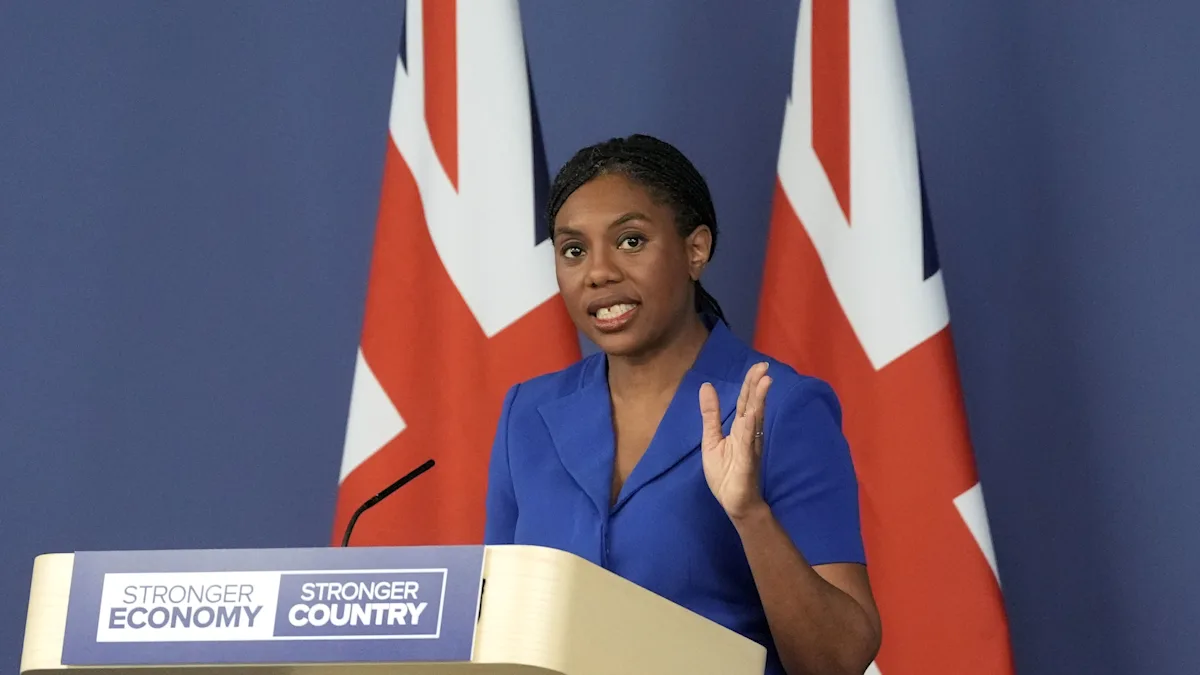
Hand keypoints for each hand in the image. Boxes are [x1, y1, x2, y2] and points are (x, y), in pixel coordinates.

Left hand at [699, 361, 771, 521]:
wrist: (734, 502)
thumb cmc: (726, 473)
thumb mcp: (712, 440)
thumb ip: (711, 415)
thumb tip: (706, 386)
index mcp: (740, 428)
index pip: (746, 401)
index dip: (751, 384)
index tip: (758, 366)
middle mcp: (749, 434)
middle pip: (753, 405)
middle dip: (758, 385)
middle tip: (764, 366)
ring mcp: (749, 446)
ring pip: (755, 419)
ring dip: (759, 400)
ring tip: (765, 381)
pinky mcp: (747, 461)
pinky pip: (748, 442)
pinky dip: (751, 427)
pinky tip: (752, 414)